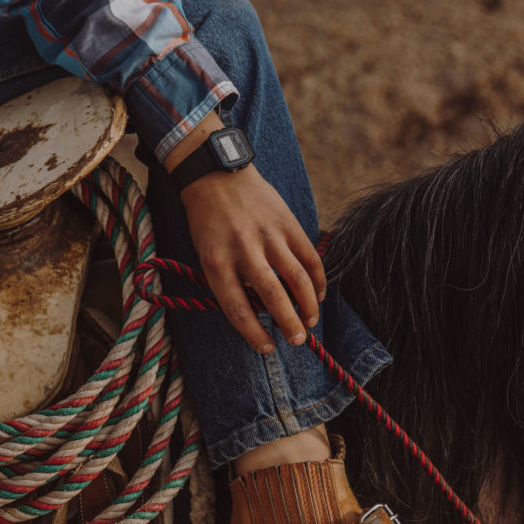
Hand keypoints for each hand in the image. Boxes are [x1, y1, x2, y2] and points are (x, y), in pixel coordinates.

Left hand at [179, 166, 326, 352]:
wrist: (217, 176)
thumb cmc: (208, 223)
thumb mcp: (205, 254)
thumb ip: (228, 281)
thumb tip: (260, 312)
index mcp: (216, 262)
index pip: (238, 308)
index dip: (254, 333)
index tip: (267, 347)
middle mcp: (243, 249)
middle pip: (271, 296)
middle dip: (288, 323)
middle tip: (298, 340)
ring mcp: (269, 235)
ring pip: (296, 277)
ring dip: (307, 305)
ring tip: (310, 321)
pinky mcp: (287, 223)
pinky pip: (309, 256)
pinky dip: (317, 279)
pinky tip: (317, 295)